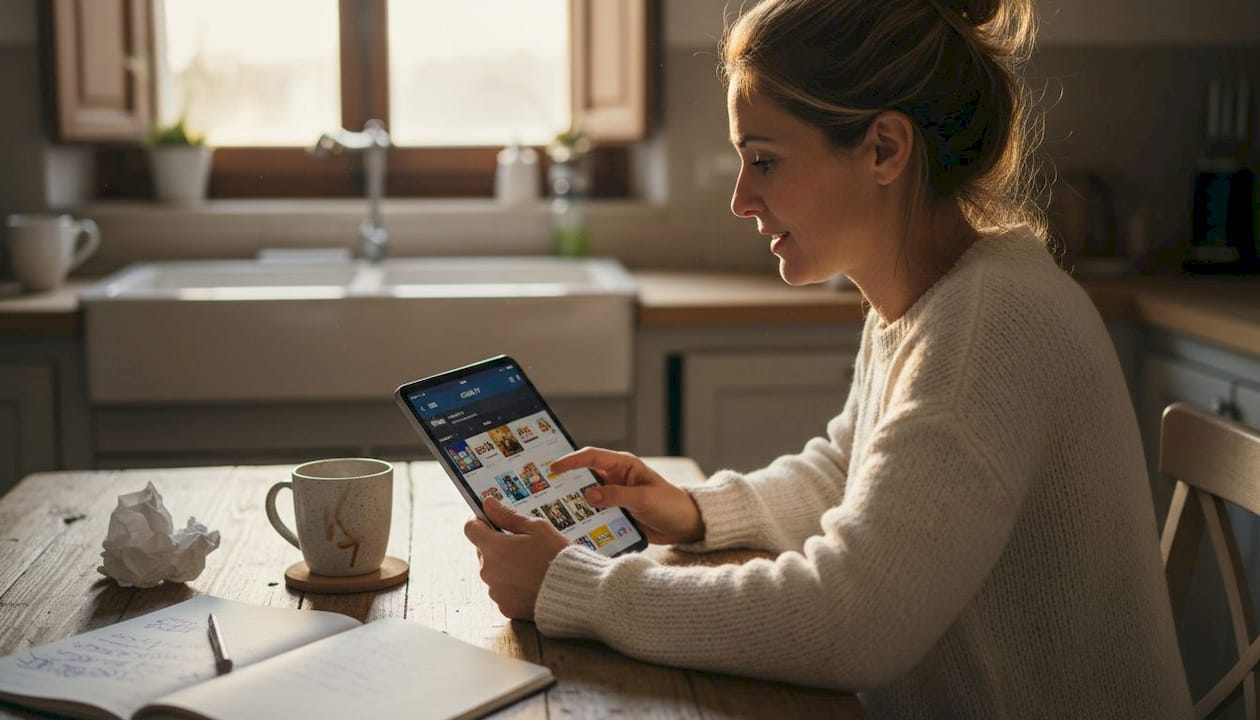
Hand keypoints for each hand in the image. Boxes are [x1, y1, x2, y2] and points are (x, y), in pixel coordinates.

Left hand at [463, 496, 571, 620]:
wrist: (575, 593)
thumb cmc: (557, 556)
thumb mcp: (537, 528)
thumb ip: (508, 515)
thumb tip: (488, 503)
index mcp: (494, 548)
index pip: (471, 528)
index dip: (480, 521)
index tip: (491, 519)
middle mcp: (488, 571)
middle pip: (483, 551)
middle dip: (498, 545)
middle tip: (523, 545)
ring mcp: (496, 592)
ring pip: (493, 572)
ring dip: (505, 567)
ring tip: (532, 566)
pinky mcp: (506, 607)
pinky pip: (503, 591)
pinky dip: (513, 586)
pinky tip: (532, 582)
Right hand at [550, 447, 703, 544]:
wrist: (685, 526)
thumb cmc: (670, 505)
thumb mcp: (644, 499)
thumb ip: (617, 496)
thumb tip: (588, 496)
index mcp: (624, 465)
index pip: (592, 457)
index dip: (572, 461)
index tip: (554, 468)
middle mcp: (615, 478)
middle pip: (584, 477)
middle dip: (567, 484)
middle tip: (545, 491)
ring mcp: (614, 496)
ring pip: (587, 498)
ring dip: (575, 504)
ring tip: (554, 512)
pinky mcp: (615, 513)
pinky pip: (595, 514)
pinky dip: (586, 520)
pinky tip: (573, 528)